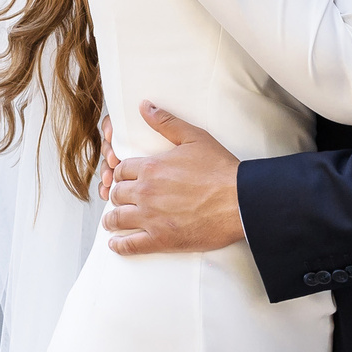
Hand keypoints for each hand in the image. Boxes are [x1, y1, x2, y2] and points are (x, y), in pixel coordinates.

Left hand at [102, 103, 245, 254]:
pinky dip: (119, 245)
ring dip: (112, 220)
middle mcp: (145, 192)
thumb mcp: (194, 137)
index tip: (124, 179)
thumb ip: (166, 122)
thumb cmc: (220, 169)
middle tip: (121, 199)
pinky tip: (115, 244)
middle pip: (117, 193)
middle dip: (117, 195)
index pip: (121, 170)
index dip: (122, 174)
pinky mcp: (160, 240)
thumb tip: (144, 107)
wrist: (239, 200)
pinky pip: (129, 245)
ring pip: (117, 219)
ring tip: (112, 222)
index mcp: (151, 167)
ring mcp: (150, 217)